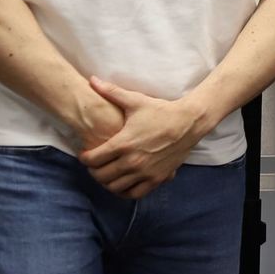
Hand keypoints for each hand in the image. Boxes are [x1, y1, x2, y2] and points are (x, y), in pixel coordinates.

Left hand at [78, 77, 209, 197]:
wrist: (189, 122)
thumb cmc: (161, 111)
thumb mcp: (136, 101)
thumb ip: (111, 92)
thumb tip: (92, 80)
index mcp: (123, 143)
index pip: (93, 159)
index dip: (85, 158)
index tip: (86, 154)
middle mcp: (132, 161)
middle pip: (101, 176)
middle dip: (93, 171)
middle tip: (95, 164)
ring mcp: (145, 172)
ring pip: (115, 187)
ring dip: (107, 182)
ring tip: (107, 173)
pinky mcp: (157, 178)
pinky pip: (134, 194)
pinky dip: (124, 191)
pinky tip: (122, 183)